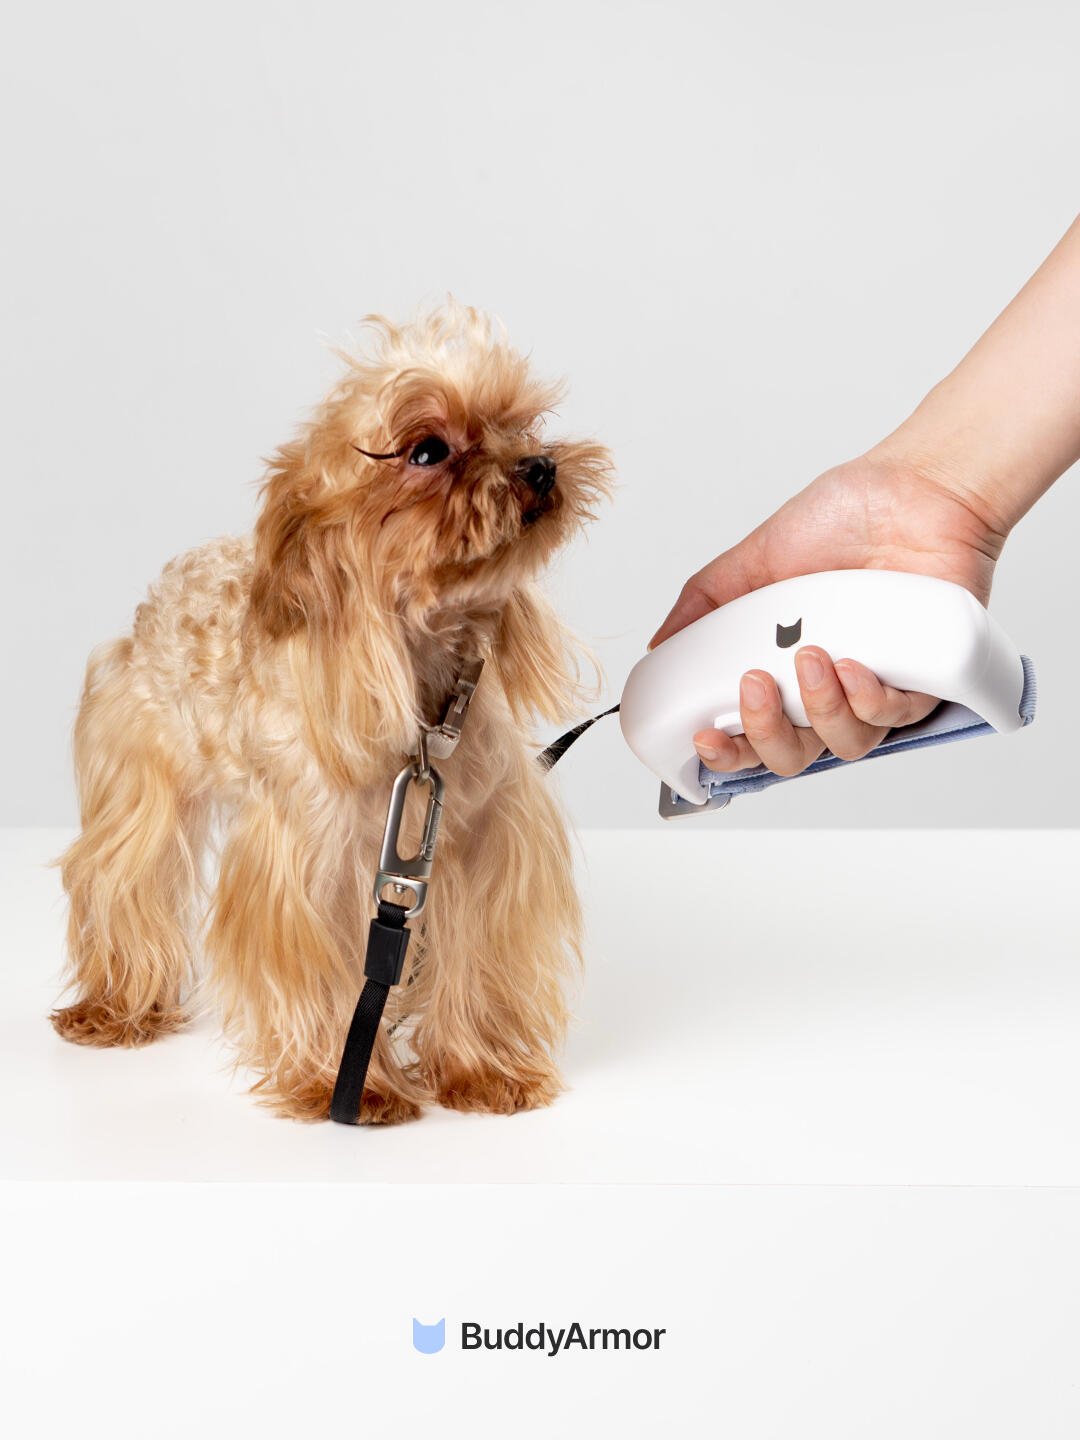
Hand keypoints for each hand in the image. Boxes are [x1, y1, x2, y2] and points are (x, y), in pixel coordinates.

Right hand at [649, 449, 1007, 777]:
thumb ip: (706, 604)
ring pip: (846, 743)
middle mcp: (828, 690)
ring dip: (821, 712)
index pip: (751, 738)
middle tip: (755, 685)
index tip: (706, 735)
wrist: (911, 488)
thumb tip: (661, 645)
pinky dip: (871, 700)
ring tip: (809, 658)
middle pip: (794, 756)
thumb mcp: (755, 559)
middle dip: (767, 734)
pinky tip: (853, 667)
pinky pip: (898, 715)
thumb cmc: (844, 520)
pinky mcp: (926, 678)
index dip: (728, 753)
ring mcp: (876, 687)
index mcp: (785, 674)